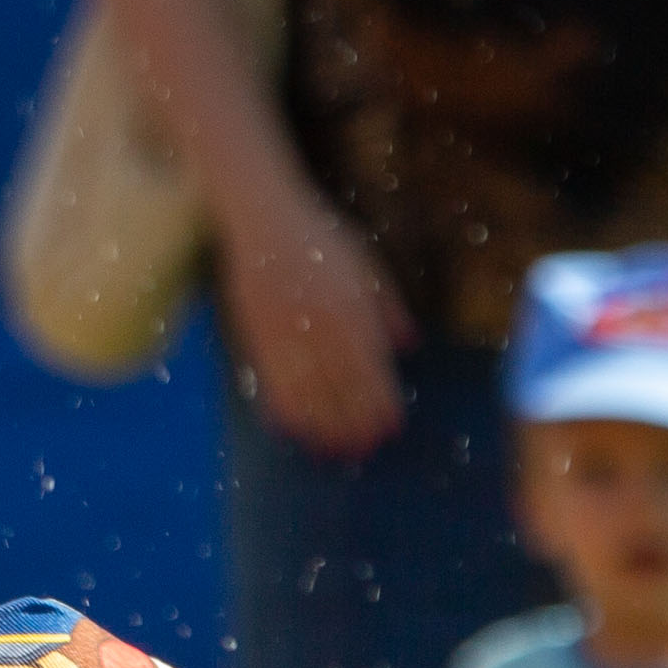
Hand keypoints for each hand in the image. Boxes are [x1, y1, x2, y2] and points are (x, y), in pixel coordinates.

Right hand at [219, 188, 409, 456]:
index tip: (391, 428)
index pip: (372, 371)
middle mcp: (322, 328)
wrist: (262, 219)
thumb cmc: (320, 238)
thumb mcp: (367, 265)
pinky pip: (273, 386)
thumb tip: (409, 346)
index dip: (382, 404)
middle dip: (357, 424)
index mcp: (353, 310)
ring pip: (309, 396)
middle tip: (366, 448)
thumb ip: (388, 308)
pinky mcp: (259, 339)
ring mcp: (287, 335)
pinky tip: (296, 429)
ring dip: (324, 427)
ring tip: (336, 449)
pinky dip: (286, 413)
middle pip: (343, 390)